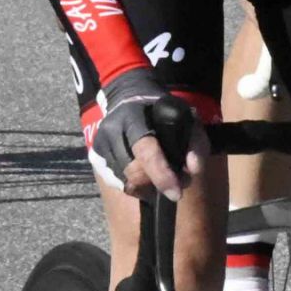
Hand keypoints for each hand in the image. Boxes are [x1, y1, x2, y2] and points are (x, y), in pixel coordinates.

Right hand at [90, 69, 207, 200]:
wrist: (126, 96)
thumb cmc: (159, 109)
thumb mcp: (185, 116)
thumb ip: (195, 142)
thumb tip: (194, 169)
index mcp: (133, 118)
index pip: (146, 151)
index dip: (161, 175)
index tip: (176, 193)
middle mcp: (111, 132)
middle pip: (134, 174)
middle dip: (156, 183)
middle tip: (176, 181)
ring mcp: (100, 146)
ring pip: (125, 183)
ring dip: (147, 187)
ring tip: (161, 175)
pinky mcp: (95, 158)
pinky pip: (117, 183)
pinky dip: (135, 185)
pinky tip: (144, 172)